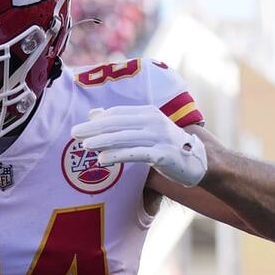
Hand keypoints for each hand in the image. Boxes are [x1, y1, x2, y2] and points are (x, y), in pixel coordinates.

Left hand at [71, 105, 207, 186]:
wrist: (199, 161)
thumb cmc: (167, 145)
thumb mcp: (146, 130)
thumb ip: (122, 122)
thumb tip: (94, 114)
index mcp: (148, 113)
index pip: (118, 113)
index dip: (98, 120)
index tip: (80, 126)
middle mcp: (153, 121)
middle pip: (118, 123)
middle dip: (95, 128)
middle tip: (75, 133)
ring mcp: (159, 137)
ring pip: (125, 137)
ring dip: (103, 141)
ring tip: (85, 146)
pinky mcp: (163, 154)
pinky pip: (136, 153)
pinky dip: (118, 155)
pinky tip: (103, 159)